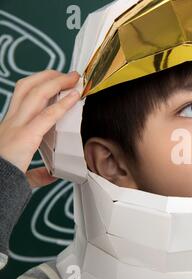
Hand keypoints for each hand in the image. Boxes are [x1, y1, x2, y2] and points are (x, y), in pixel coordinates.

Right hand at [0, 70, 79, 187]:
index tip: (56, 81)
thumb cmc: (2, 180)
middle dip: (49, 76)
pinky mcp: (24, 136)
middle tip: (69, 74)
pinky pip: (47, 115)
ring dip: (57, 81)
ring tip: (74, 77)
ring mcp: (16, 127)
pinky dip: (63, 103)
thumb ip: (37, 173)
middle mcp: (10, 122)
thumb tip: (51, 176)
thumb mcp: (20, 173)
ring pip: (35, 93)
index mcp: (9, 128)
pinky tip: (75, 95)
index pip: (21, 96)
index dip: (39, 84)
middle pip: (27, 87)